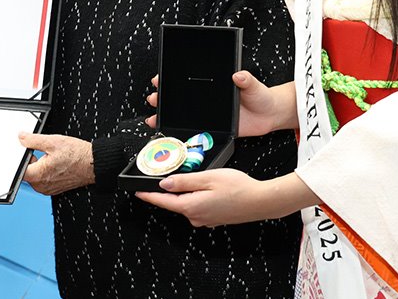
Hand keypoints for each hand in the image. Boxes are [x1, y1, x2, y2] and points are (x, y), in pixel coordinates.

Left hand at [19, 133, 94, 194]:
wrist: (93, 164)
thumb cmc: (77, 155)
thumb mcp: (53, 141)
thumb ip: (33, 140)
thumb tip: (22, 138)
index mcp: (38, 175)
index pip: (18, 169)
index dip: (20, 158)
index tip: (25, 151)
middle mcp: (41, 186)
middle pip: (26, 172)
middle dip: (31, 160)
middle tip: (44, 152)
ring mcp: (47, 189)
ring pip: (35, 176)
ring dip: (39, 166)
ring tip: (52, 158)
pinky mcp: (53, 189)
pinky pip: (43, 180)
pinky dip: (46, 172)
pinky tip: (56, 164)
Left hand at [136, 169, 315, 226]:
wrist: (261, 201)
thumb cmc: (238, 187)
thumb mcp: (208, 178)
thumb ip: (184, 181)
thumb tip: (164, 184)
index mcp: (191, 207)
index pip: (162, 201)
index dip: (148, 195)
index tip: (136, 192)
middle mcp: (196, 217)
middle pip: (174, 203)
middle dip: (167, 191)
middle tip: (161, 177)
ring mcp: (205, 220)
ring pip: (187, 205)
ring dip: (184, 194)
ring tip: (188, 178)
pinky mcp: (214, 219)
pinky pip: (198, 207)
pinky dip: (196, 198)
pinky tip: (205, 188)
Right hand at [146, 73, 295, 135]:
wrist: (269, 115)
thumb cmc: (260, 96)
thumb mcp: (252, 85)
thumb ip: (246, 80)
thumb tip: (238, 74)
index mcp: (213, 86)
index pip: (188, 80)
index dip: (171, 78)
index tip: (159, 78)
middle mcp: (207, 100)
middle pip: (180, 98)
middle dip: (162, 98)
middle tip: (153, 98)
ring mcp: (209, 115)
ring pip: (182, 115)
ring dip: (166, 117)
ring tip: (153, 118)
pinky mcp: (213, 130)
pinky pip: (193, 132)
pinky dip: (179, 134)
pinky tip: (168, 134)